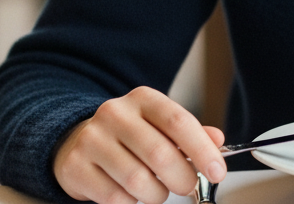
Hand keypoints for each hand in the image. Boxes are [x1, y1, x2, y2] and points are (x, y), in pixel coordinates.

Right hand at [53, 86, 225, 203]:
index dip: (202, 150)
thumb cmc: (130, 136)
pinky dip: (132, 202)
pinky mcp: (76, 167)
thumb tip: (217, 140)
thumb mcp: (160, 126)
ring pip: (137, 180)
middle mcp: (115, 114)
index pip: (178, 122)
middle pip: (159, 154)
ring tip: (158, 191)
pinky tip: (132, 193)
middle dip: (182, 178)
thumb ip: (190, 133)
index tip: (217, 171)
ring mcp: (92, 140)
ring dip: (157, 195)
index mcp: (143, 99)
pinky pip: (115, 197)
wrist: (77, 141)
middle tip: (187, 186)